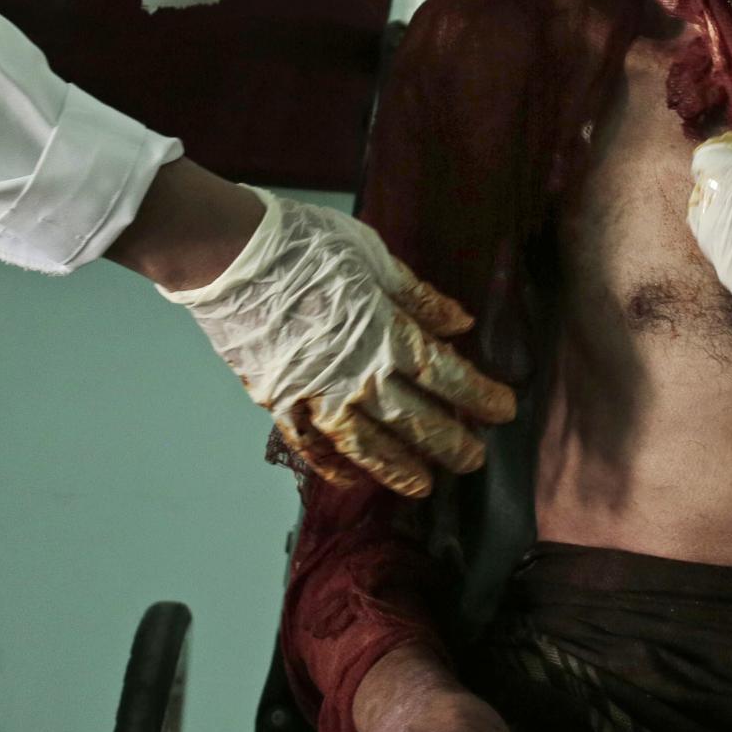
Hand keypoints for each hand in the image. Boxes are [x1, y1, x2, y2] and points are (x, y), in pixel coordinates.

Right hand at [160, 190, 515, 495]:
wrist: (228, 256)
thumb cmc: (303, 244)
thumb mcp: (373, 257)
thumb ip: (417, 297)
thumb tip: (460, 323)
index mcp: (384, 332)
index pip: (444, 375)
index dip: (479, 396)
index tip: (504, 411)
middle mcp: (355, 374)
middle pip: (414, 419)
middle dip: (449, 443)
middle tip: (473, 460)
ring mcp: (314, 394)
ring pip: (366, 445)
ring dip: (398, 469)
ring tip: (423, 487)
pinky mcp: (278, 401)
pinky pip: (309, 446)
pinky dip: (331, 466)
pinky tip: (352, 479)